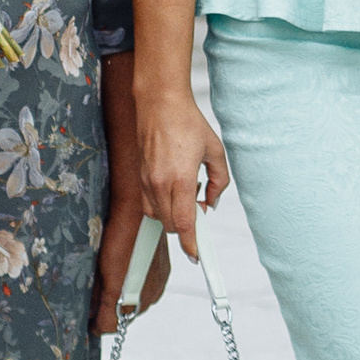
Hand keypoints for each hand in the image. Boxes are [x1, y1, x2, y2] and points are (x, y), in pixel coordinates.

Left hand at [89, 191, 172, 337]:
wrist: (138, 209)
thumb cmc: (119, 236)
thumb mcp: (102, 271)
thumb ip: (98, 298)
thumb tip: (93, 312)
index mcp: (129, 298)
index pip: (113, 325)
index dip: (98, 324)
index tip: (90, 323)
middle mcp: (148, 296)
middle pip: (126, 316)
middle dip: (111, 311)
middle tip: (95, 302)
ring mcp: (158, 284)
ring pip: (137, 303)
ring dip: (123, 299)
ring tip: (108, 284)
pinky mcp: (163, 273)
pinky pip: (148, 289)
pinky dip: (136, 286)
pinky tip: (126, 272)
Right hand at [137, 87, 228, 256]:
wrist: (159, 103)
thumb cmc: (188, 123)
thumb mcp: (215, 151)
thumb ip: (220, 181)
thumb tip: (211, 203)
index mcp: (181, 179)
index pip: (184, 223)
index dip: (191, 244)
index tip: (198, 256)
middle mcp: (159, 184)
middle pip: (171, 225)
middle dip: (187, 226)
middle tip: (201, 206)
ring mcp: (146, 181)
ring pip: (158, 217)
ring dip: (173, 215)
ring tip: (188, 191)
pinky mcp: (139, 177)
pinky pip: (149, 204)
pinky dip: (162, 206)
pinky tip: (173, 188)